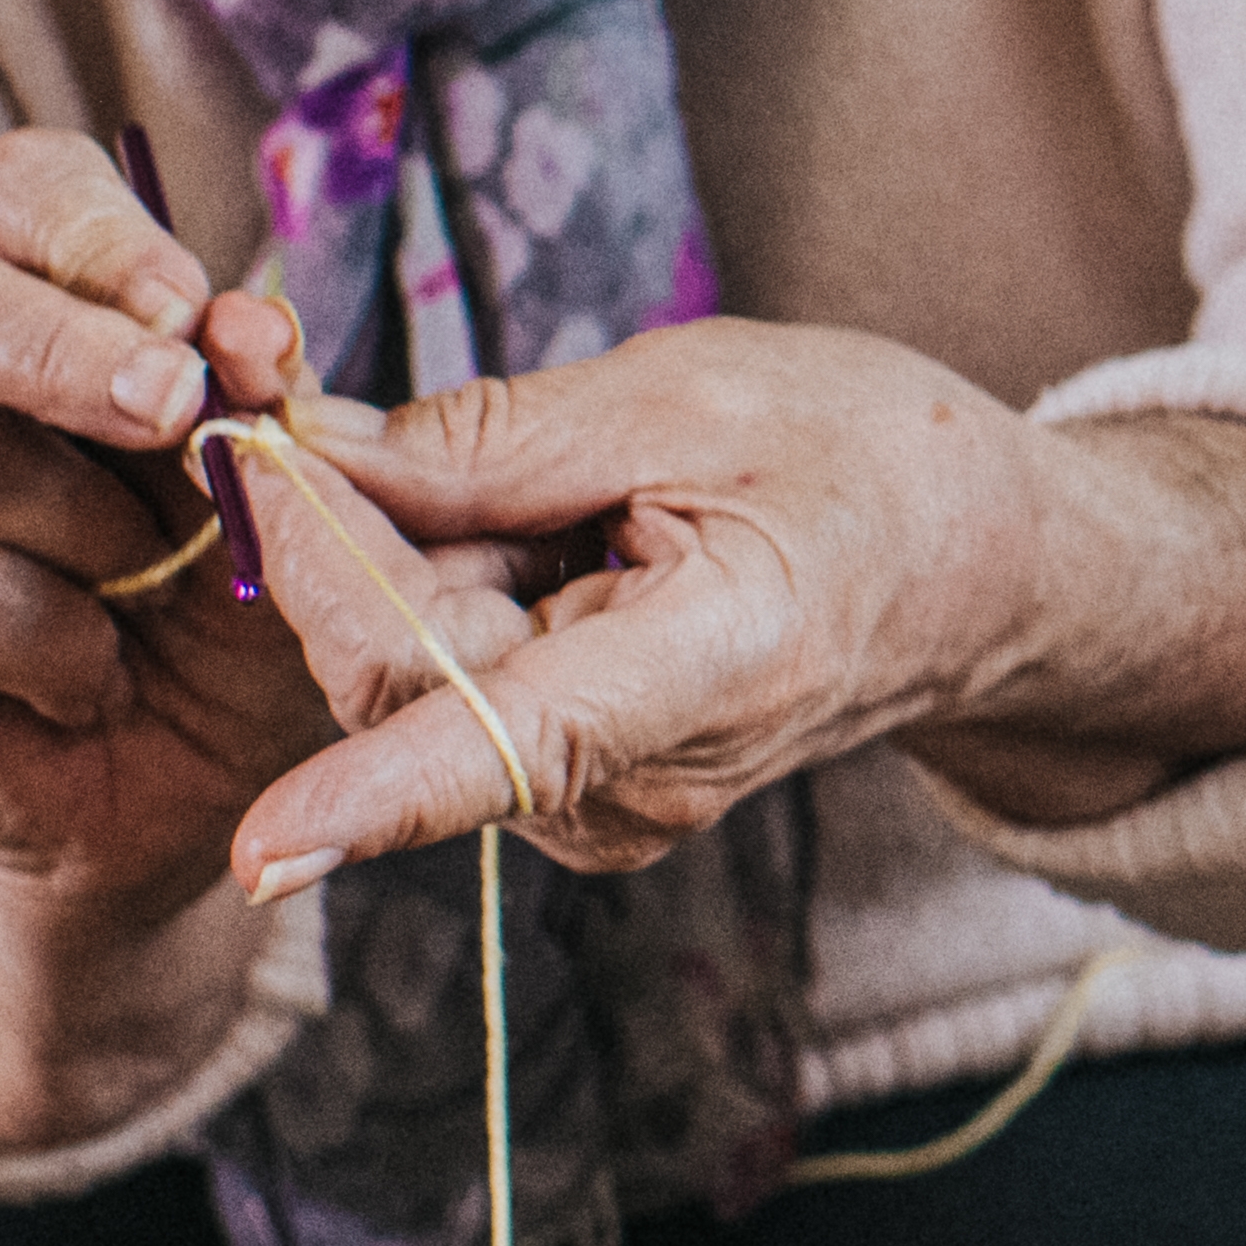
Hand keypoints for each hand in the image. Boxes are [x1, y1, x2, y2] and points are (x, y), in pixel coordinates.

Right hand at [0, 132, 498, 1139]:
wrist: (169, 799)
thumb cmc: (231, 617)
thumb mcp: (286, 499)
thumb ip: (266, 405)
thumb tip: (251, 327)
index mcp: (33, 311)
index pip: (13, 196)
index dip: (91, 231)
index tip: (192, 303)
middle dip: (64, 349)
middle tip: (176, 403)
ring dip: (91, 528)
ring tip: (153, 590)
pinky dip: (56, 640)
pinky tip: (98, 676)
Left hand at [216, 328, 1245, 903]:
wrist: (985, 574)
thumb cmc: (874, 463)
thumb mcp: (698, 394)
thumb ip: (498, 439)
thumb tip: (315, 458)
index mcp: (711, 667)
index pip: (517, 745)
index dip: (377, 796)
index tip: (260, 851)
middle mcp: (644, 776)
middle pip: (403, 669)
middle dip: (325, 530)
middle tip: (281, 394)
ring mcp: (607, 801)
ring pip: (405, 672)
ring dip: (385, 551)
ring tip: (497, 461)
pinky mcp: (574, 792)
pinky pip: (441, 686)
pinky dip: (427, 587)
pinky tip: (505, 522)